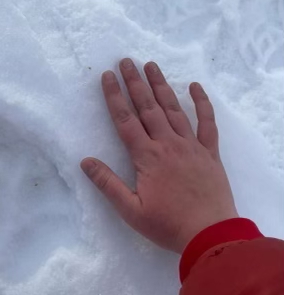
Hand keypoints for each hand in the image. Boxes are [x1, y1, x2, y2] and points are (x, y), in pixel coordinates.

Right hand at [81, 59, 238, 252]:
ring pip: (174, 109)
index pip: (125, 120)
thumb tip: (85, 161)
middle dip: (135, 83)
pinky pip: (207, 123)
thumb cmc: (167, 225)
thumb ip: (107, 184)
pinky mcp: (210, 152)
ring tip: (151, 65)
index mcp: (147, 157)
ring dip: (161, 86)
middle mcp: (168, 144)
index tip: (107, 76)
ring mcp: (191, 146)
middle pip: (148, 107)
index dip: (114, 97)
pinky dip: (202, 103)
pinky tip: (195, 87)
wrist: (210, 234)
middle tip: (126, 61)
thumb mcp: (131, 210)